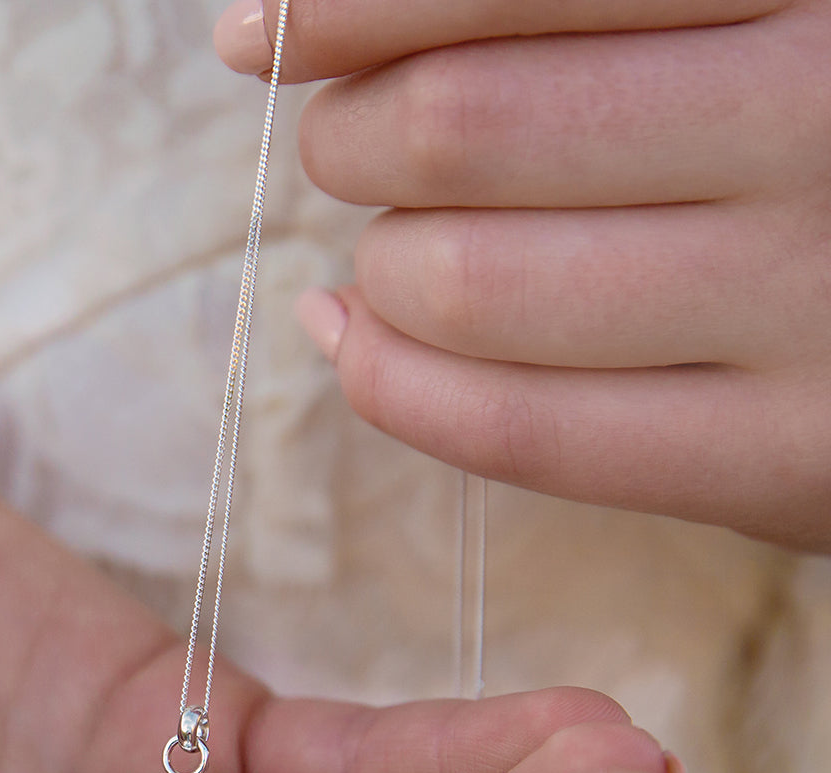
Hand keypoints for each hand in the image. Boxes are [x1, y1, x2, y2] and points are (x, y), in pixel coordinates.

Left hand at [216, 0, 830, 551]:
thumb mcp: (778, 17)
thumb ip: (614, 10)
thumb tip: (333, 19)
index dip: (348, 2)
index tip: (260, 31)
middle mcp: (827, 125)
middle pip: (463, 129)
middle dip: (351, 138)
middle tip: (343, 145)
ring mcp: (814, 311)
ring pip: (464, 284)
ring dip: (376, 268)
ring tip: (389, 257)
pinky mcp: (786, 466)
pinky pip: (515, 433)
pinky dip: (391, 386)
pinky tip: (351, 344)